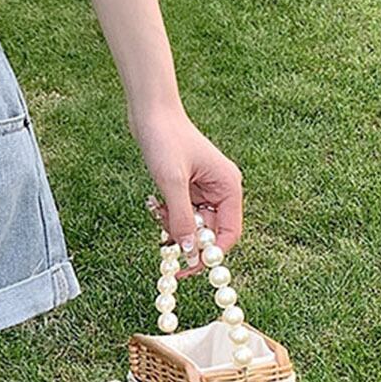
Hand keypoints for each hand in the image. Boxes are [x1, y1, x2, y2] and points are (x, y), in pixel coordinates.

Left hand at [128, 104, 242, 280]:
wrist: (151, 114)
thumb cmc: (166, 140)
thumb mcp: (172, 183)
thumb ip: (183, 219)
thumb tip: (190, 253)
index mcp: (229, 187)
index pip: (229, 233)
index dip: (211, 254)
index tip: (189, 268)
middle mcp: (221, 190)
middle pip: (209, 232)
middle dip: (186, 237)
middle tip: (164, 238)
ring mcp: (204, 189)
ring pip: (192, 225)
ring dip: (173, 224)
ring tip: (157, 206)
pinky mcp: (188, 188)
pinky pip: (182, 213)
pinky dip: (168, 214)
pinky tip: (155, 201)